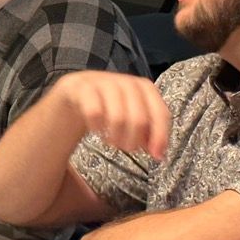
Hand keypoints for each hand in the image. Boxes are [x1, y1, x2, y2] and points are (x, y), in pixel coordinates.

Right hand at [52, 71, 169, 159]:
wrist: (78, 91)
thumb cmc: (110, 106)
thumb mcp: (132, 117)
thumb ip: (148, 133)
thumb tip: (159, 153)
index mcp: (145, 87)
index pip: (160, 113)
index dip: (160, 136)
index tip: (156, 156)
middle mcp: (127, 82)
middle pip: (139, 119)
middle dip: (133, 141)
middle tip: (126, 148)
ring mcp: (105, 83)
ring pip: (118, 118)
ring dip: (115, 138)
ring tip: (112, 141)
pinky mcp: (84, 88)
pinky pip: (94, 113)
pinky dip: (97, 127)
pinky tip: (97, 129)